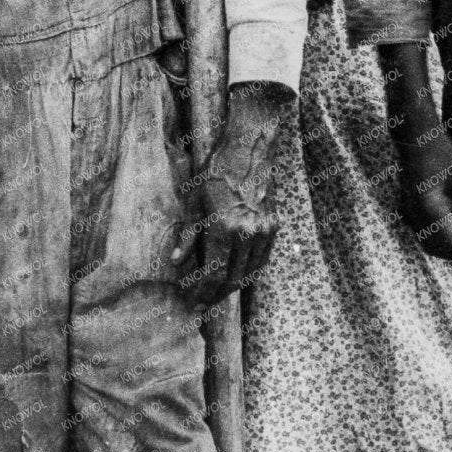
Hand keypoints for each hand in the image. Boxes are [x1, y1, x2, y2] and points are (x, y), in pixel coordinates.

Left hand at [174, 81, 290, 306]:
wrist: (250, 148)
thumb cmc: (216, 171)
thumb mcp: (194, 201)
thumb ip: (188, 235)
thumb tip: (177, 260)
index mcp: (225, 228)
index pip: (214, 274)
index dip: (202, 292)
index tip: (193, 303)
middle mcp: (247, 233)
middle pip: (233, 279)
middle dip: (216, 294)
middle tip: (202, 302)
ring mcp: (264, 231)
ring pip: (250, 272)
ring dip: (233, 286)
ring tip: (216, 292)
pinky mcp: (274, 226)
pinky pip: (262, 259)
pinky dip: (248, 271)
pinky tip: (236, 274)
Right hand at [378, 48, 451, 265]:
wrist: (414, 136)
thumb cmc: (441, 151)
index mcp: (428, 207)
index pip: (450, 243)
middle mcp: (413, 214)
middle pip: (437, 248)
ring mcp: (408, 213)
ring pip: (429, 243)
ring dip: (449, 248)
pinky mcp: (408, 210)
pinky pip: (424, 232)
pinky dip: (441, 238)